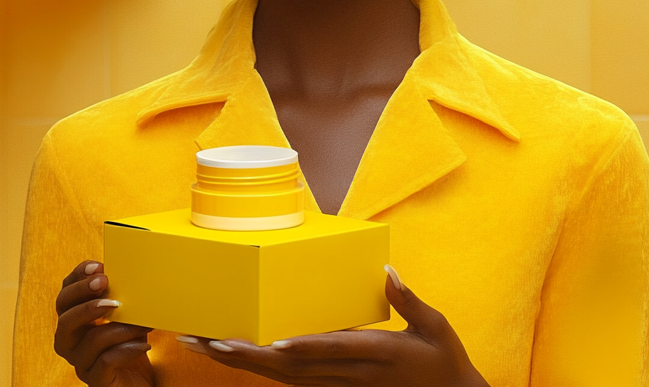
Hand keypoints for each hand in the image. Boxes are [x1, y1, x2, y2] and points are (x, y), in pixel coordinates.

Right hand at [54, 260, 155, 385]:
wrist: (137, 383)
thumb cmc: (129, 344)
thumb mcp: (126, 317)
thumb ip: (121, 298)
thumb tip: (134, 272)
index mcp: (74, 322)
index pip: (65, 296)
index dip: (77, 279)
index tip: (98, 266)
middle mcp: (71, 342)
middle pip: (65, 318)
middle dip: (84, 297)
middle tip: (105, 283)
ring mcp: (81, 363)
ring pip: (90, 340)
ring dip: (118, 326)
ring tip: (142, 322)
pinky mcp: (96, 381)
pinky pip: (105, 362)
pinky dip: (126, 350)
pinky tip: (143, 345)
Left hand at [178, 266, 488, 386]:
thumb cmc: (443, 360)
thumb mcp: (436, 327)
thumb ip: (409, 301)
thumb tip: (388, 273)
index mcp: (377, 353)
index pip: (332, 351)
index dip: (300, 348)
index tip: (268, 343)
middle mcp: (352, 373)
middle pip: (291, 368)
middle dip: (246, 355)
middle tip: (205, 339)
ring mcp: (341, 384)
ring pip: (284, 378)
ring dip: (243, 363)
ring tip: (206, 344)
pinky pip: (292, 380)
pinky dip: (262, 370)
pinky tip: (238, 357)